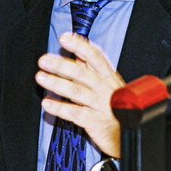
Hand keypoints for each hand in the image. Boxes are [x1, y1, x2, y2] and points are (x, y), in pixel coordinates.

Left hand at [35, 32, 125, 157]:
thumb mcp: (107, 83)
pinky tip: (47, 103)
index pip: (95, 56)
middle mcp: (106, 88)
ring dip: (56, 83)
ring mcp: (101, 105)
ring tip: (40, 77)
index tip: (64, 38)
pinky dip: (60, 108)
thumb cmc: (115, 104)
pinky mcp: (96, 122)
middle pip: (82, 73)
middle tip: (43, 60)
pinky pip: (75, 113)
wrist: (130, 132)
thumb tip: (78, 47)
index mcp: (109, 76)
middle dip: (61, 65)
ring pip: (76, 91)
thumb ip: (91, 67)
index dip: (79, 45)